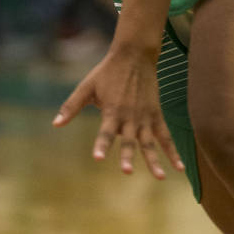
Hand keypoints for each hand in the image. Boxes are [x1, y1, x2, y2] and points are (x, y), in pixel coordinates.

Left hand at [53, 47, 183, 179]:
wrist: (134, 56)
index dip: (101, 144)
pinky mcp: (156, 115)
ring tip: (159, 178)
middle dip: (127, 156)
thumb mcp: (86, 87)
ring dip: (154, 160)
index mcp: (111, 110)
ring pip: (149, 142)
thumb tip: (55, 124)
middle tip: (126, 171)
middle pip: (128, 140)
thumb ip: (72, 106)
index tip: (98, 157)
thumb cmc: (107, 72)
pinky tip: (178, 167)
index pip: (105, 132)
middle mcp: (129, 116)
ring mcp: (145, 117)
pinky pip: (165, 136)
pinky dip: (172, 151)